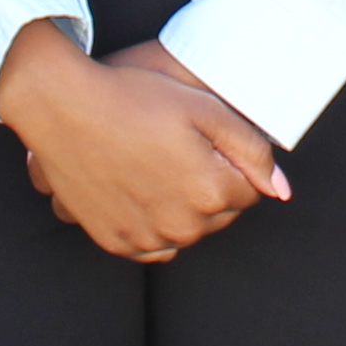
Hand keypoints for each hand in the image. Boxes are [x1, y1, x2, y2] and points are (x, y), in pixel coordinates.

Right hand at [0, 23, 288, 262]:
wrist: (64, 108)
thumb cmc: (134, 99)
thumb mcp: (204, 108)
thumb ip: (252, 150)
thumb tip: (281, 190)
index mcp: (210, 192)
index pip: (250, 192)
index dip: (234, 162)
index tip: (207, 140)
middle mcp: (181, 226)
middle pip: (221, 215)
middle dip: (213, 186)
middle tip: (182, 149)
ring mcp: (145, 238)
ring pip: (188, 232)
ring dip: (184, 208)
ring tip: (160, 167)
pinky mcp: (115, 242)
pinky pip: (152, 246)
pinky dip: (155, 226)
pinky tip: (143, 192)